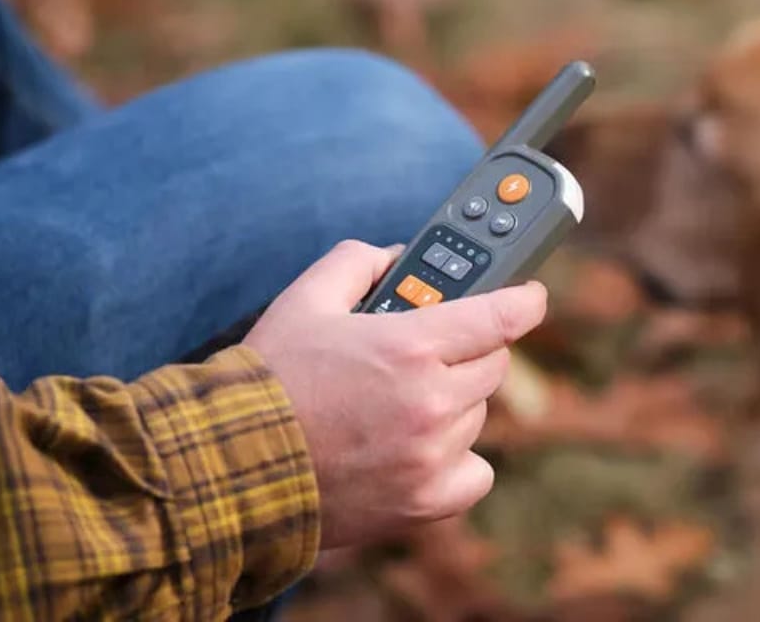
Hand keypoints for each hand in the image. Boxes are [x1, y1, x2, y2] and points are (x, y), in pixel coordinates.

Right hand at [243, 240, 546, 548]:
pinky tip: (418, 449)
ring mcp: (433, 456)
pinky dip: (457, 460)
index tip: (529, 296)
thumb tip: (396, 258)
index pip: (503, 315)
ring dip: (453, 403)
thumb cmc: (267, 383)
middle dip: (469, 351)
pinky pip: (476, 471)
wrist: (230, 470)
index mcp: (411, 347)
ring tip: (396, 404)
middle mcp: (432, 402)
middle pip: (494, 364)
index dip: (523, 300)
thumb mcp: (305, 300)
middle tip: (430, 351)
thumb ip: (357, 262)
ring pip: (477, 415)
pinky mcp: (428, 501)